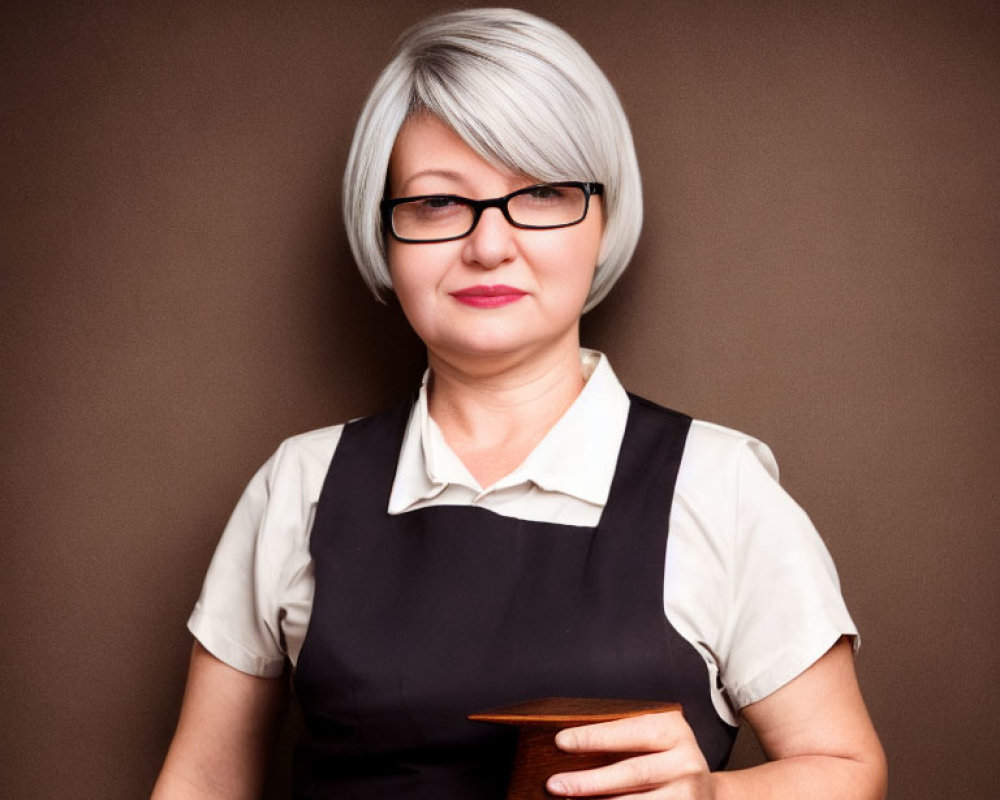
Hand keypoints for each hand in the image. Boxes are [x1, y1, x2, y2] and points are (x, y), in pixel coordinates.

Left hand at [546, 710, 714, 798]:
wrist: (706, 792)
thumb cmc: (664, 759)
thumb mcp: (652, 738)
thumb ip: (621, 737)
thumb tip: (569, 744)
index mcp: (673, 730)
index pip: (628, 732)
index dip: (593, 737)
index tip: (561, 741)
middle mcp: (686, 762)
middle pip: (631, 773)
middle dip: (588, 781)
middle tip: (555, 784)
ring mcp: (688, 794)